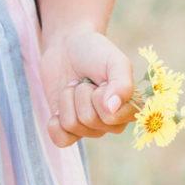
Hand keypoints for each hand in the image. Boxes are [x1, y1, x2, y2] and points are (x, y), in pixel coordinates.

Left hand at [40, 29, 135, 147]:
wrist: (67, 45)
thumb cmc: (96, 52)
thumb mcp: (115, 61)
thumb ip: (122, 83)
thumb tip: (111, 110)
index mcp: (129, 110)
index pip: (110, 117)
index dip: (99, 95)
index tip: (103, 80)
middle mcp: (112, 123)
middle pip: (88, 119)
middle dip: (80, 93)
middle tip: (85, 81)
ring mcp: (90, 127)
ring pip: (71, 125)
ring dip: (67, 98)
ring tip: (75, 86)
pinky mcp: (68, 128)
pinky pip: (60, 140)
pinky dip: (55, 123)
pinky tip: (59, 108)